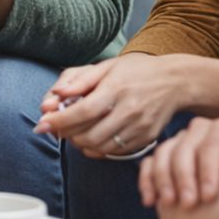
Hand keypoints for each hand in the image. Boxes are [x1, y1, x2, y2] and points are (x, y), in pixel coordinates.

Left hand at [37, 52, 196, 157]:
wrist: (175, 82)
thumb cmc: (137, 71)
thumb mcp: (108, 66)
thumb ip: (80, 80)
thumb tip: (56, 94)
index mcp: (117, 88)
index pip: (83, 111)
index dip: (60, 120)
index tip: (43, 123)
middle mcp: (130, 110)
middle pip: (89, 134)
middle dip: (66, 134)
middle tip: (56, 128)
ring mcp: (139, 127)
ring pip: (100, 147)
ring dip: (80, 143)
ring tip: (73, 133)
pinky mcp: (146, 139)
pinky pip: (115, 152)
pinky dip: (97, 149)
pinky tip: (91, 138)